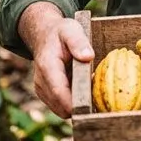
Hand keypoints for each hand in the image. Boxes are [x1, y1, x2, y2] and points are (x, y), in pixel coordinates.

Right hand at [19, 2, 93, 117]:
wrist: (44, 35)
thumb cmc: (61, 33)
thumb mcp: (72, 30)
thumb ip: (79, 42)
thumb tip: (88, 57)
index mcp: (47, 66)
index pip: (59, 92)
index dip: (75, 104)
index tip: (93, 109)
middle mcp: (41, 81)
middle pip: (60, 106)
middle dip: (80, 108)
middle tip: (100, 102)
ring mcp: (41, 90)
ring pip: (61, 110)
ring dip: (76, 106)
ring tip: (91, 93)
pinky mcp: (45, 95)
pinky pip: (60, 107)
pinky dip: (72, 103)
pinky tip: (83, 92)